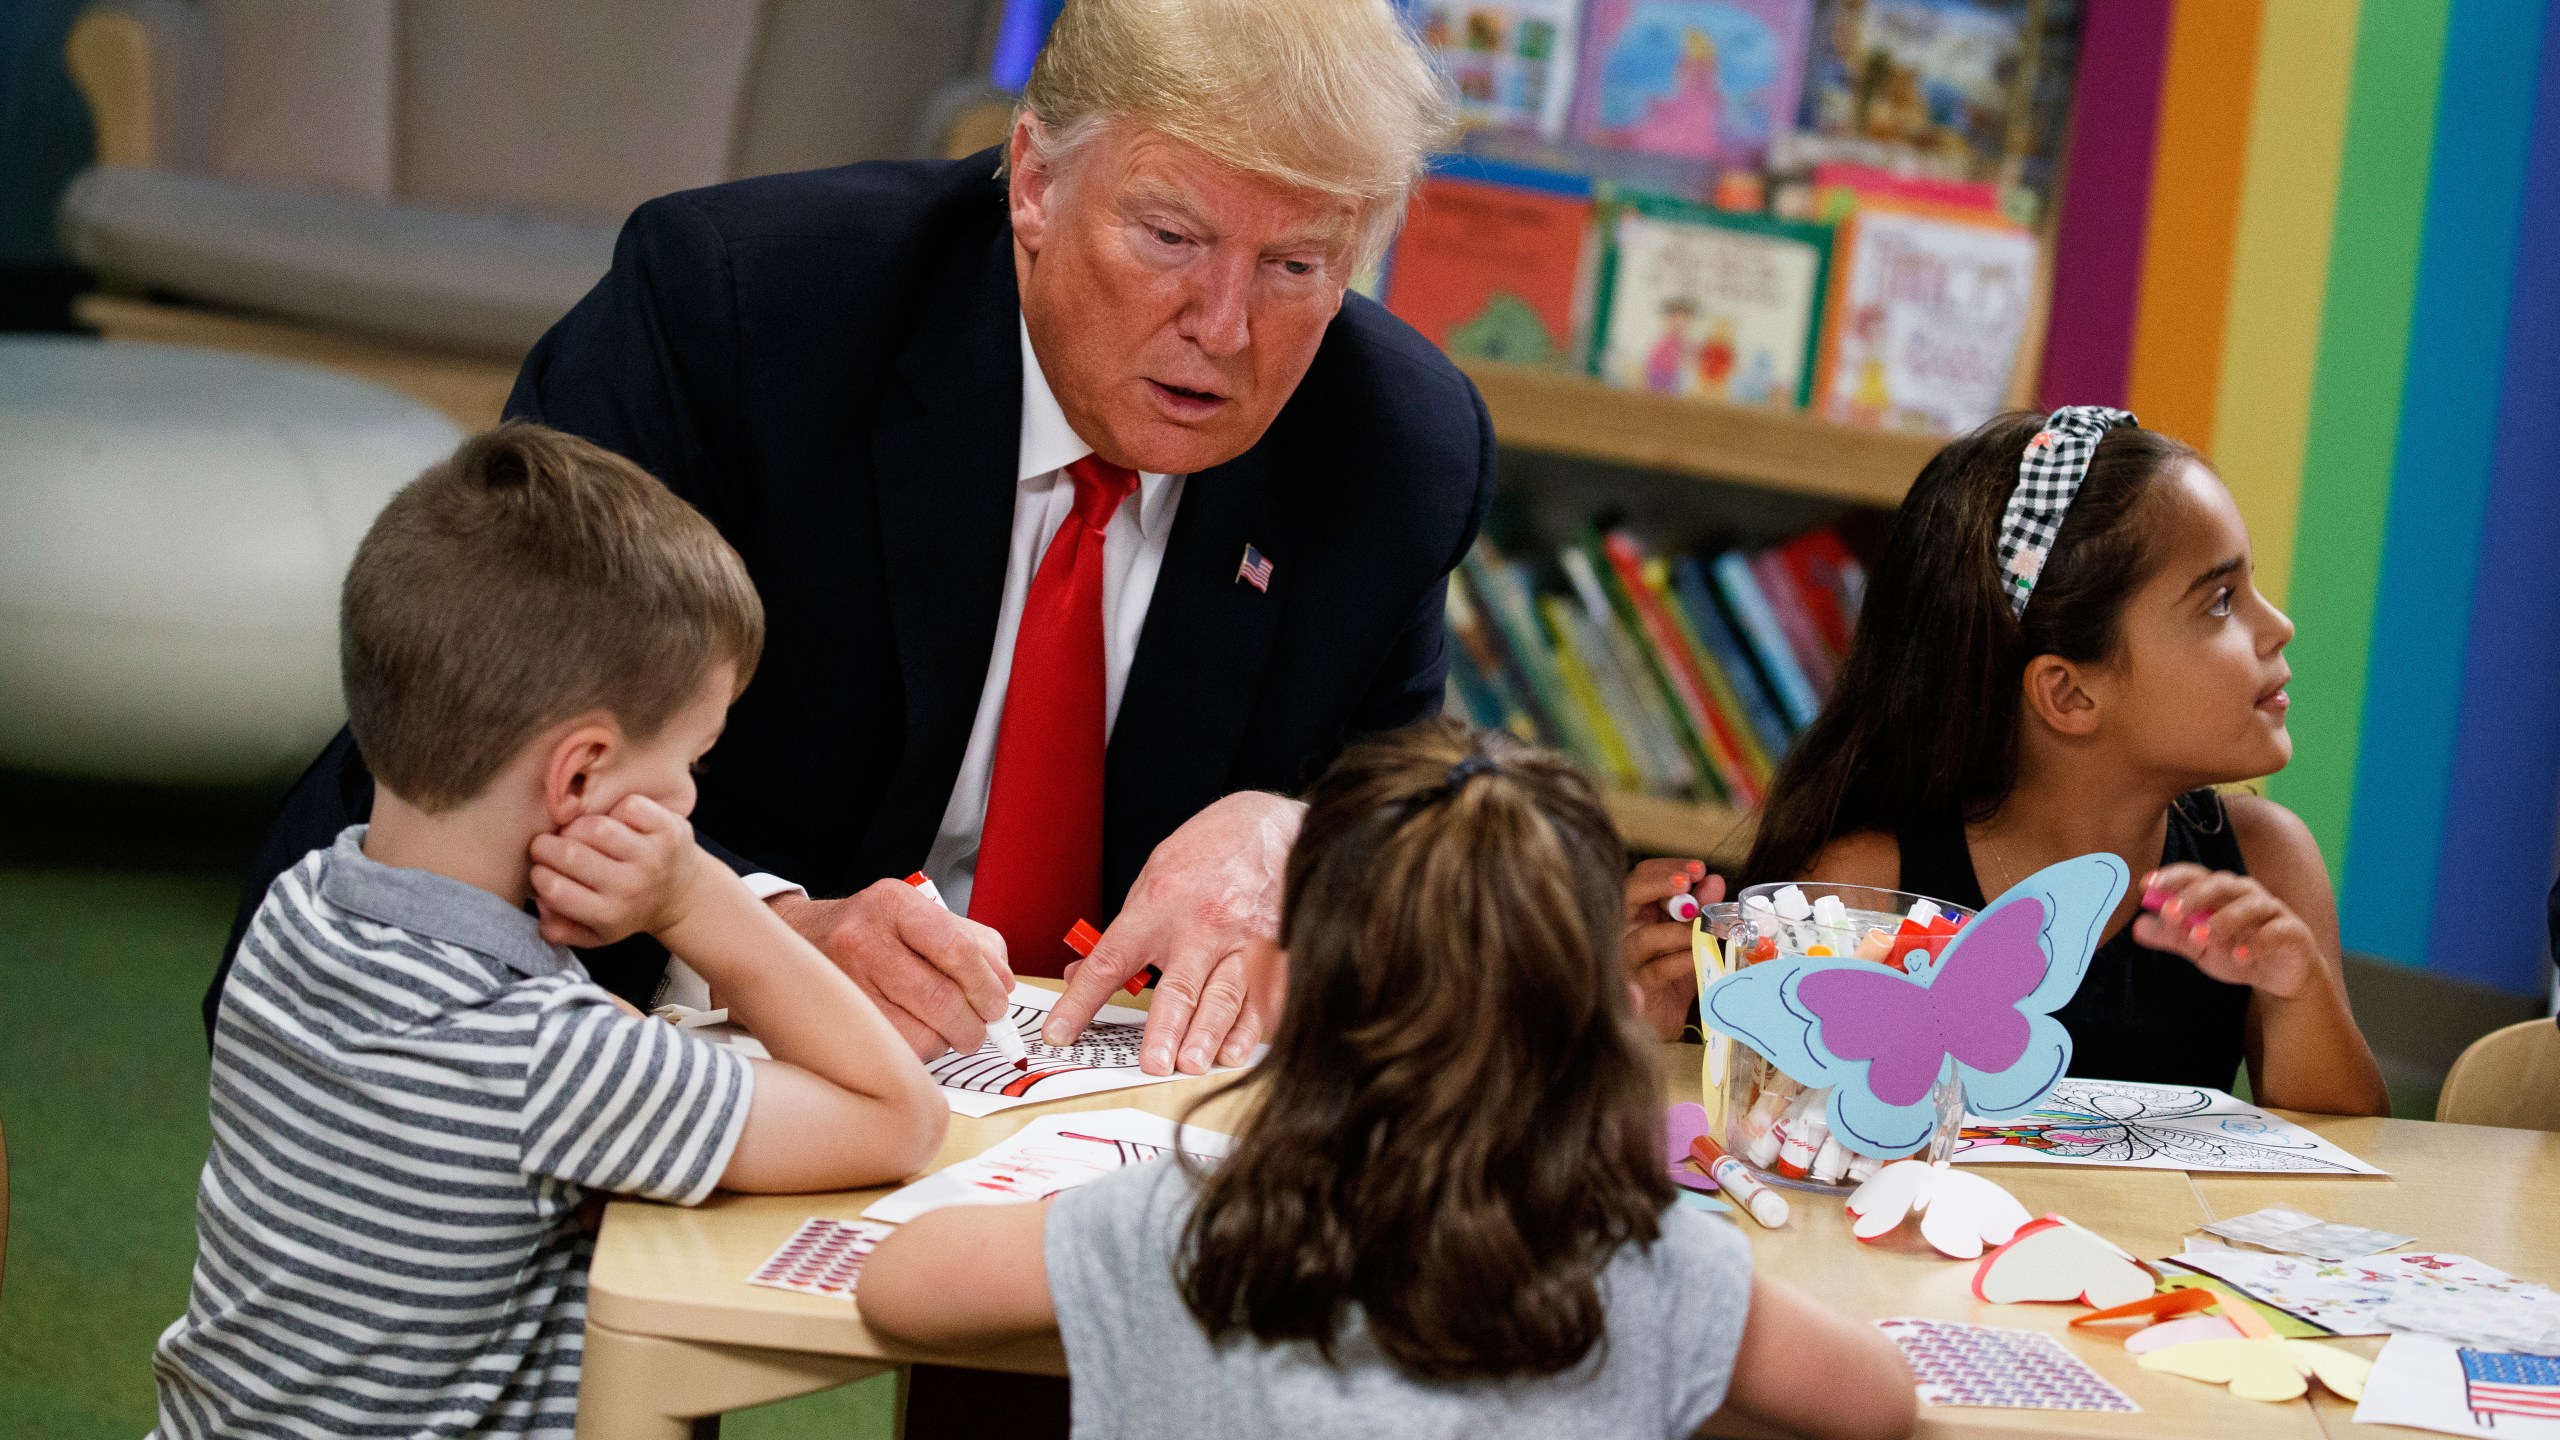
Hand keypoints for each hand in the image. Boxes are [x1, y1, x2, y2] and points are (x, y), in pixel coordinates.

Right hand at [528, 794, 705, 946]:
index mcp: (608, 914)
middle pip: (571, 855)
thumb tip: (540, 906)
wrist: (682, 895)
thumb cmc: (628, 909)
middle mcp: (630, 886)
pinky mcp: (668, 831)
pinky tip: (613, 822)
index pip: (555, 889)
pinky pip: (629, 807)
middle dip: (546, 846)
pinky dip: (615, 809)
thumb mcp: (594, 934)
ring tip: (576, 833)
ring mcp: (651, 856)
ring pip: (598, 828)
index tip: (541, 869)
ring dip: (578, 826)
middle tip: (547, 846)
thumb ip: (559, 929)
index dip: (538, 873)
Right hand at [769, 883, 1013, 1059]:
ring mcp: (845, 983)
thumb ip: (973, 943)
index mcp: (894, 904)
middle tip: (982, 1029)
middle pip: (940, 997)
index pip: (956, 948)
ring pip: (920, 1033)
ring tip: (951, 1032)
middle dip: (974, 1023)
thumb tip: (1004, 985)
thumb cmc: (873, 931)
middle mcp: (863, 939)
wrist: (800, 939)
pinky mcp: (838, 1021)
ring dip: (948, 1041)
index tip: (998, 1004)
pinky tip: (921, 1036)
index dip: (986, 985)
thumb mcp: (921, 916)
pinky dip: (921, 1052)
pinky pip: (895, 1052)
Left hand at [1043, 791, 1300, 1074]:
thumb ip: (1125, 931)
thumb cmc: (1209, 851)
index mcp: (1159, 904)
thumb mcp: (1153, 878)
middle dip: (1165, 1029)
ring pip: (1225, 996)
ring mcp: (1245, 940)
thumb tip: (1082, 973)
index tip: (1059, 1033)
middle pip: (1179, 986)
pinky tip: (1237, 1050)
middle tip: (1153, 1063)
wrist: (1272, 826)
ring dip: (1209, 1035)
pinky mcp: (1279, 951)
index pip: (1110, 960)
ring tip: (1194, 1064)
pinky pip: (1264, 997)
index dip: (1081, 1001)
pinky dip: (1251, 1028)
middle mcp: (1202, 924)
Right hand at [1625, 859, 1721, 1039]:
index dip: (1668, 868)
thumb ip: (1701, 908)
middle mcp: (1624, 930)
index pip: (1642, 877)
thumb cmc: (1672, 974)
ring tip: (1705, 927)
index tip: (1698, 869)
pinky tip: (1699, 954)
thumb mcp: (1691, 936)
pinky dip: (1682, 959)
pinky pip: (1659, 969)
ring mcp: (1626, 959)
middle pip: (1630, 894)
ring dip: (1679, 929)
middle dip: (1661, 883)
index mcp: (1636, 912)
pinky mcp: (1637, 988)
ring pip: (1645, 936)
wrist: (1662, 1017)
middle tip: (1689, 883)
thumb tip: (1713, 881)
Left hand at [2131, 863, 2316, 997]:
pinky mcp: (2293, 932)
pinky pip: (2275, 932)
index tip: (2145, 884)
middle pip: (2220, 884)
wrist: (2281, 976)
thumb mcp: (2199, 947)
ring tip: (2200, 937)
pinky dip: (2257, 943)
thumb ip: (2171, 936)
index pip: (2194, 875)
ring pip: (2249, 905)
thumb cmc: (2236, 950)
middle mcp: (2246, 894)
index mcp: (2220, 892)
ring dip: (2223, 919)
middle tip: (2170, 913)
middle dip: (2194, 896)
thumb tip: (2136, 927)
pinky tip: (2239, 957)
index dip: (2171, 876)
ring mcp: (2272, 911)